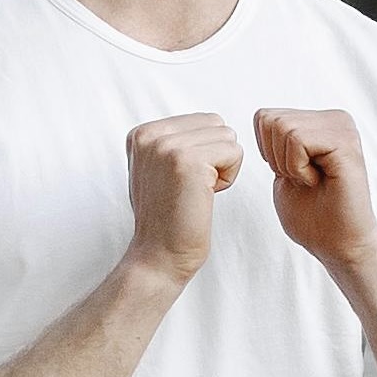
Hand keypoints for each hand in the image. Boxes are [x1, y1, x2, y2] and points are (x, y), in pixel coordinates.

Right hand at [121, 112, 240, 278]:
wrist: (158, 256)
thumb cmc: (166, 218)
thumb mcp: (160, 169)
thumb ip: (176, 141)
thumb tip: (213, 123)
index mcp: (142, 133)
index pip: (202, 120)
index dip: (205, 153)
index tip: (181, 181)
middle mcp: (150, 135)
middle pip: (216, 124)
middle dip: (216, 156)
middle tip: (192, 188)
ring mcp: (167, 146)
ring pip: (227, 137)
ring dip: (222, 168)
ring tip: (196, 192)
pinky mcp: (188, 161)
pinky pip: (234, 152)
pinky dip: (228, 178)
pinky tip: (204, 197)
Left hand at [253, 106, 376, 269]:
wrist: (339, 245)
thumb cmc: (313, 217)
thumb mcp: (283, 170)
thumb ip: (274, 141)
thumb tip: (261, 116)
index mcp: (320, 123)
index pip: (264, 116)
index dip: (267, 153)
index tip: (294, 175)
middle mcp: (335, 118)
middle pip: (270, 119)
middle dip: (275, 158)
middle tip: (304, 180)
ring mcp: (342, 127)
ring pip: (282, 127)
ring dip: (288, 165)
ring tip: (313, 181)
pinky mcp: (345, 142)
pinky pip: (297, 140)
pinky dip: (297, 167)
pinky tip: (318, 181)